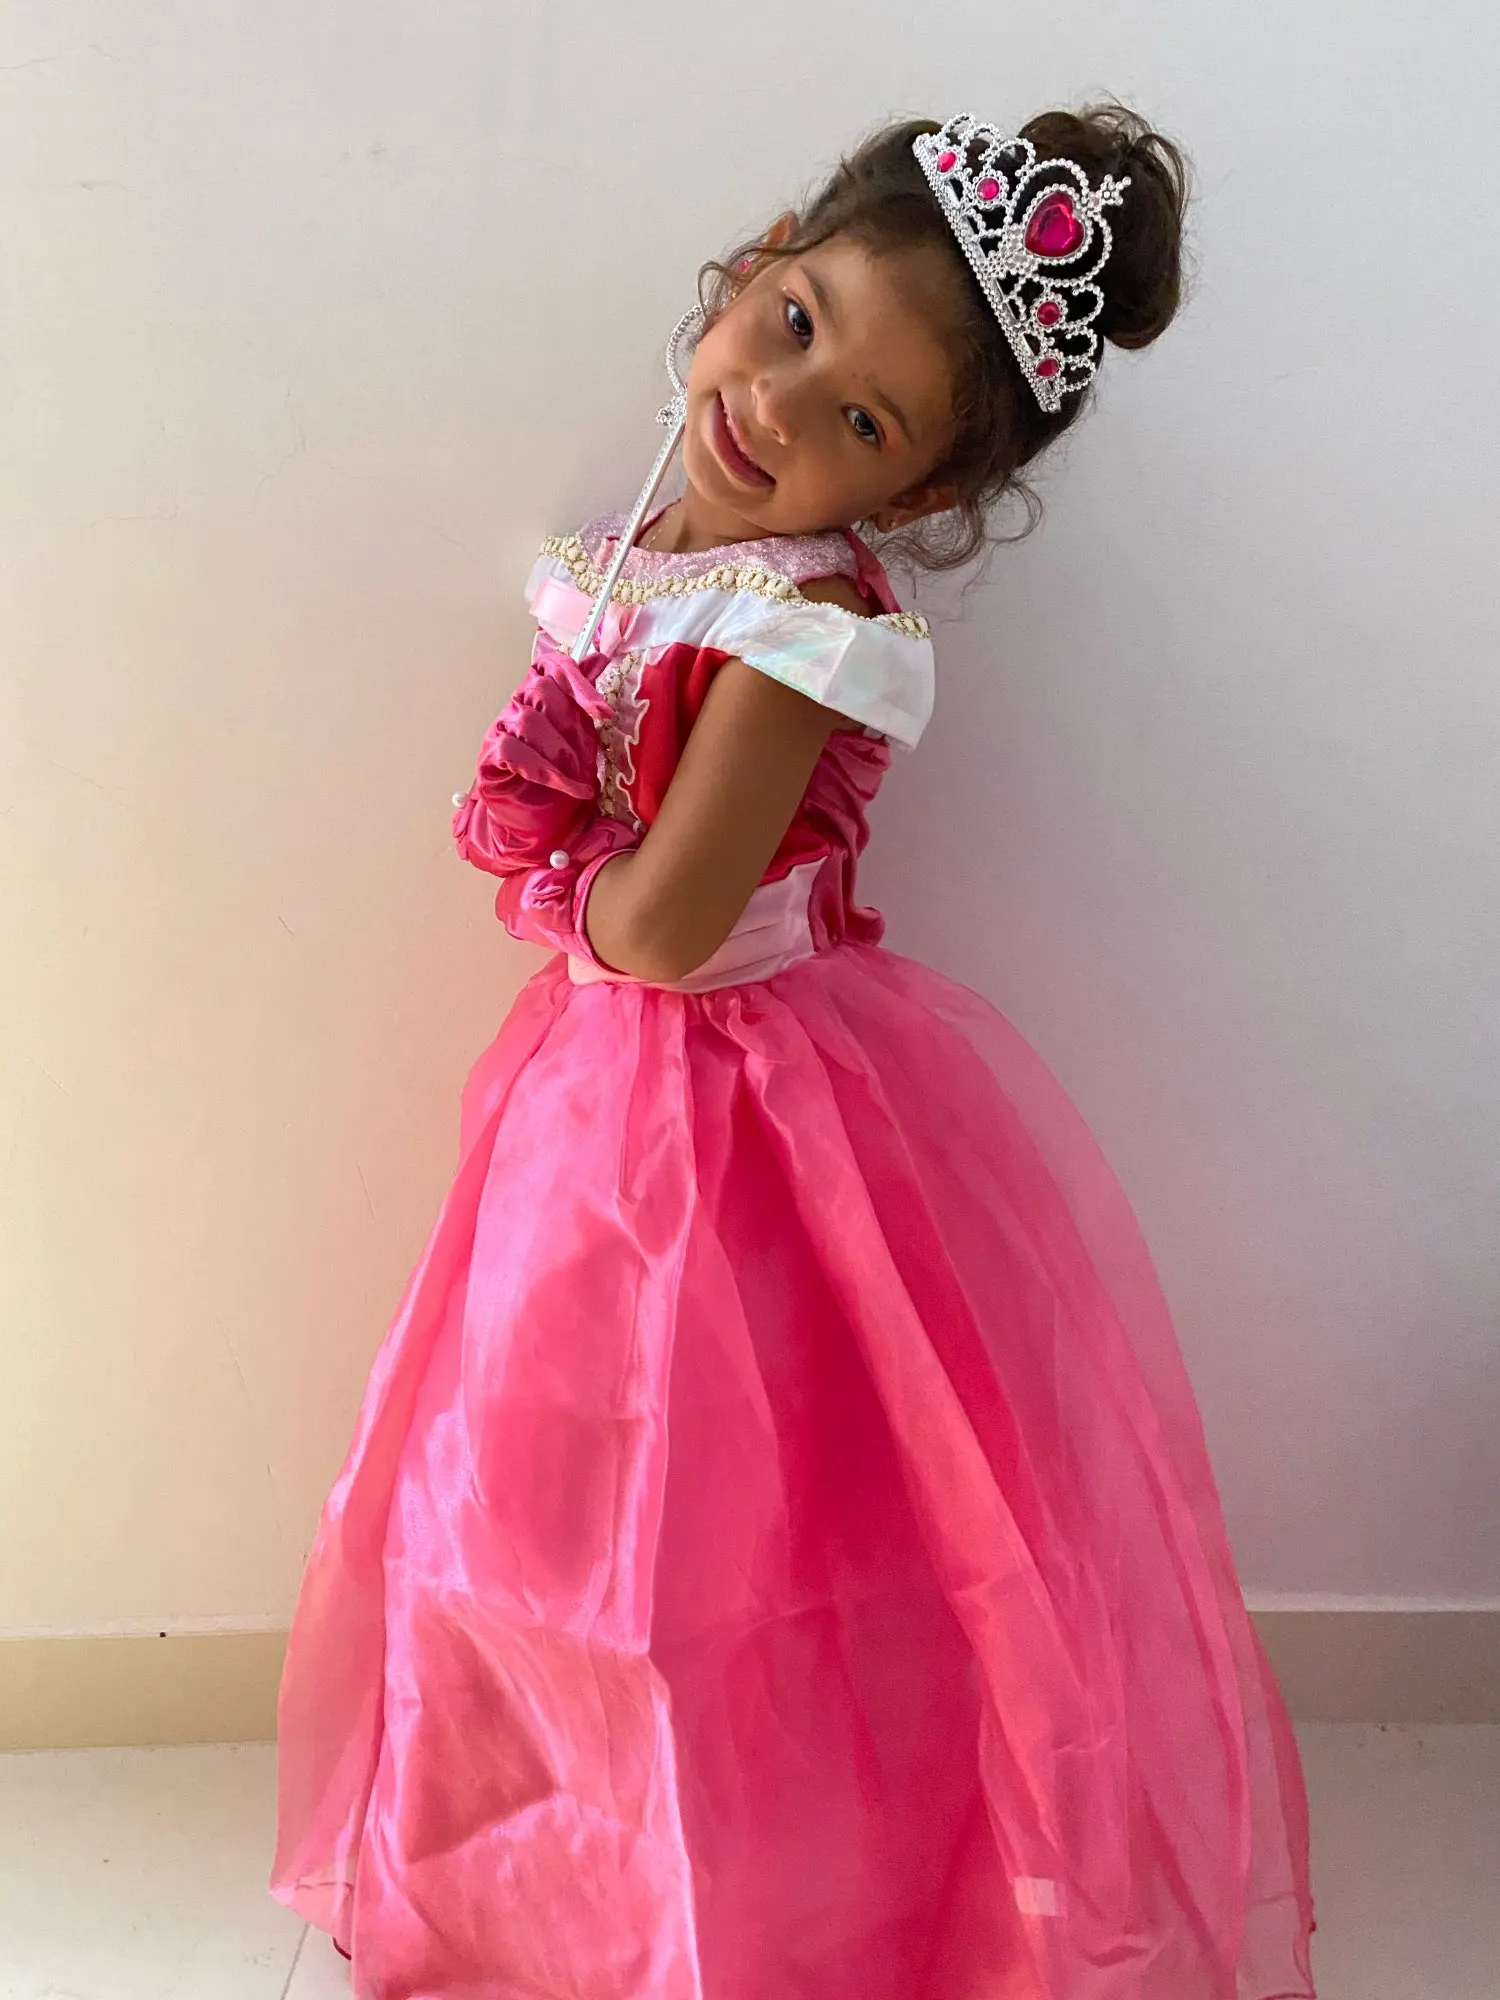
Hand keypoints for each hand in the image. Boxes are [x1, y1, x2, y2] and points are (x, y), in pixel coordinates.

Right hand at [454, 635, 615, 875]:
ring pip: (530, 721)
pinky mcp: (489, 756)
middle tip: (587, 759)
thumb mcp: (582, 736)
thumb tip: (600, 657)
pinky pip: (516, 751)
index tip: (603, 713)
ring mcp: (500, 728)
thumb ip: (584, 699)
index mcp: (540, 694)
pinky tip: (567, 787)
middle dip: (571, 727)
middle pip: (543, 690)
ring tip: (578, 779)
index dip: (579, 683)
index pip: (554, 666)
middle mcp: (517, 705)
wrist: (535, 823)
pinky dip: (547, 772)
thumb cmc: (559, 777)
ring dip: (562, 753)